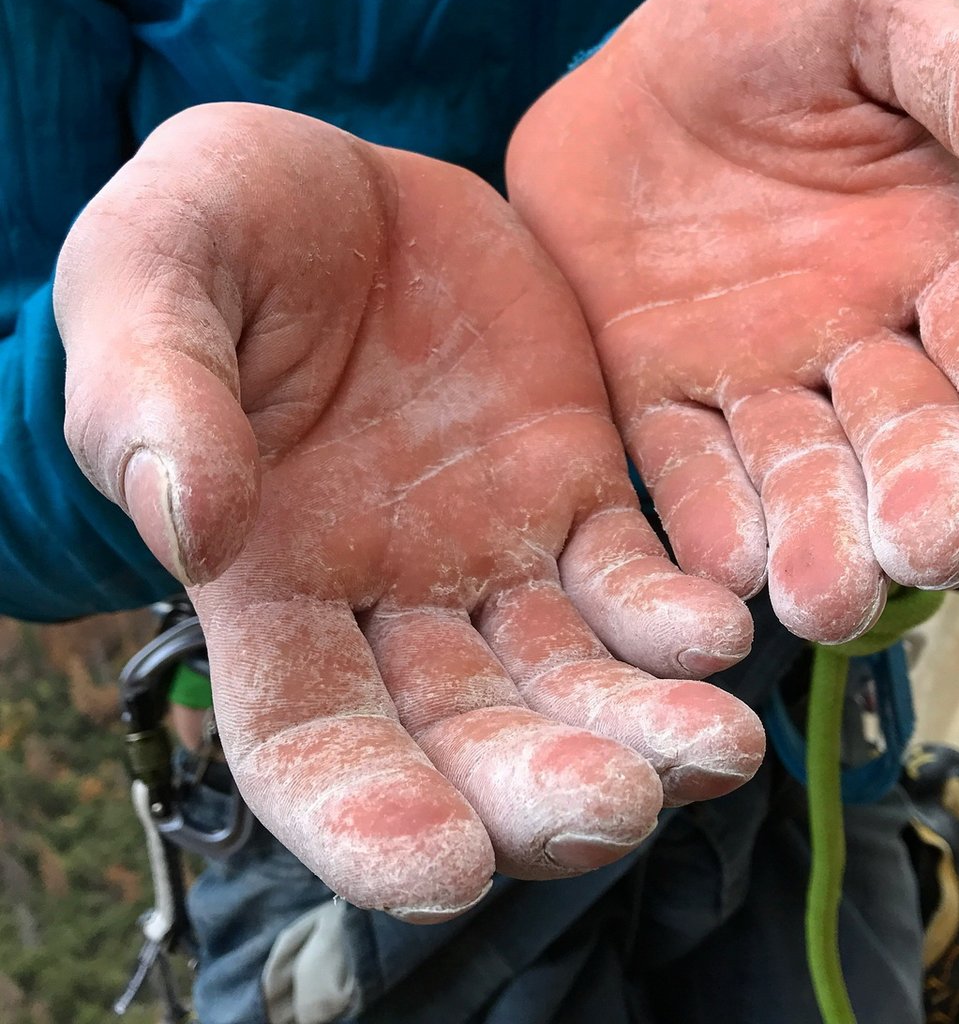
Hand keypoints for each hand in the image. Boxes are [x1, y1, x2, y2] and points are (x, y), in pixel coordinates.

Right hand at [54, 104, 763, 915]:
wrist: (339, 177)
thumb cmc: (217, 226)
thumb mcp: (155, 277)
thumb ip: (157, 396)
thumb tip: (194, 525)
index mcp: (266, 580)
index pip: (309, 743)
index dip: (366, 817)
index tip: (446, 864)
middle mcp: (385, 596)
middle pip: (465, 736)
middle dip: (538, 789)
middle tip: (618, 805)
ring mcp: (492, 549)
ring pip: (568, 676)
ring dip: (640, 726)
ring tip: (720, 750)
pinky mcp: (572, 486)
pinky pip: (632, 574)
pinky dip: (675, 616)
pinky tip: (720, 630)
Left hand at [508, 0, 958, 643]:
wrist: (621, 83)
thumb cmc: (757, 38)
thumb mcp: (867, 19)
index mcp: (932, 262)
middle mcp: (856, 346)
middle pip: (910, 442)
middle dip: (926, 499)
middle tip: (929, 544)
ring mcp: (755, 385)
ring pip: (803, 481)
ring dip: (821, 543)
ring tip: (828, 596)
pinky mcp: (658, 403)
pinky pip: (687, 474)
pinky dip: (709, 523)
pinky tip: (724, 567)